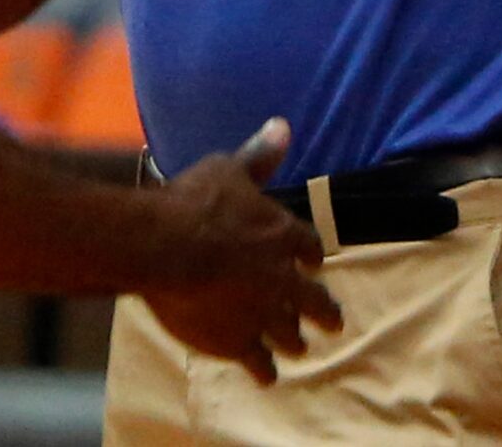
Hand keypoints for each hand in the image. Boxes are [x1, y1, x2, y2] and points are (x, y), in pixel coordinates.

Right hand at [144, 119, 341, 384]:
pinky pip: (260, 363)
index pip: (310, 248)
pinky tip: (266, 375)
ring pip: (290, 335)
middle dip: (324, 311)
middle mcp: (283, 280)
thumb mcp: (229, 169)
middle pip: (314, 301)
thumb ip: (260, 156)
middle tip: (333, 320)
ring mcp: (263, 315)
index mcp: (284, 236)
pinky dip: (265, 369)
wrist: (167, 248)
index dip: (311, 256)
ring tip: (298, 346)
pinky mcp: (238, 342)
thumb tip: (283, 126)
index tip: (313, 262)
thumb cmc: (196, 202)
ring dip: (295, 340)